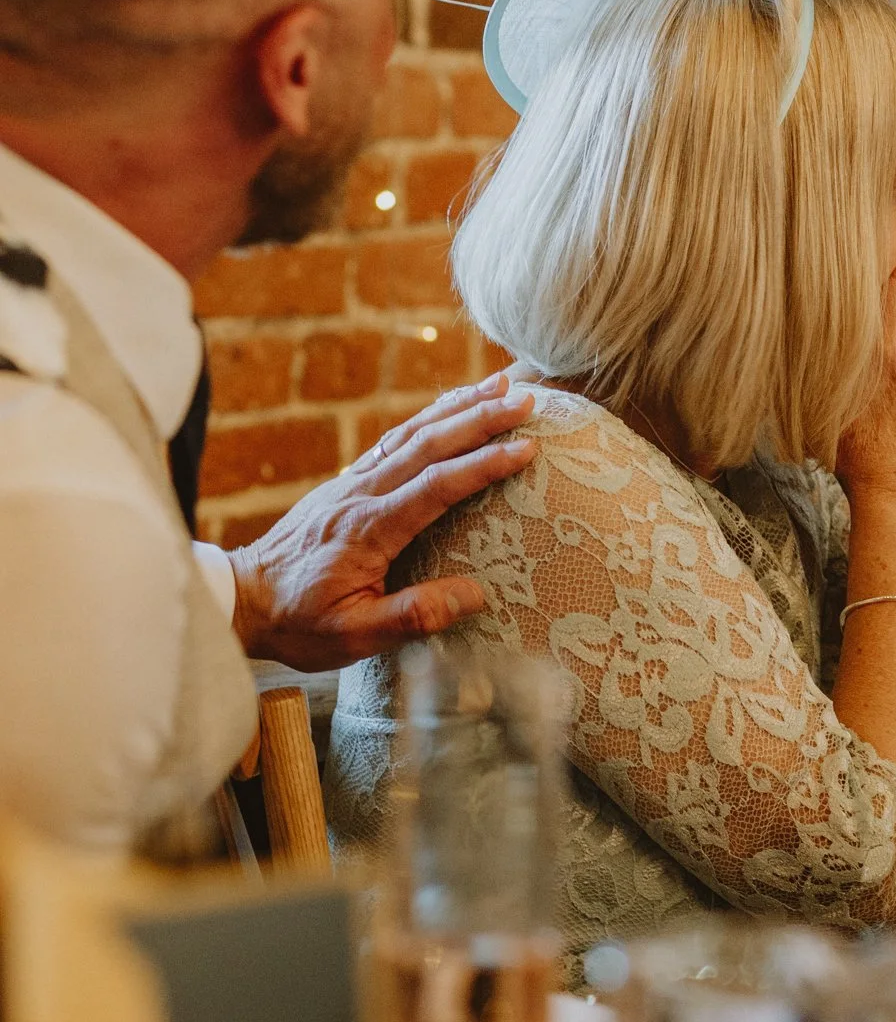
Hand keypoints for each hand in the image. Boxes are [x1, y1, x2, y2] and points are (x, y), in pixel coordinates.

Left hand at [226, 373, 536, 669]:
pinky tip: (453, 406)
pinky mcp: (348, 482)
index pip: (434, 486)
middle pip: (427, 444)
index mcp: (368, 529)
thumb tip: (476, 594)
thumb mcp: (353, 636)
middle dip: (480, 418)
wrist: (242, 598)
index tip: (525, 448)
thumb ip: (413, 614)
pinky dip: (430, 417)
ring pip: (411, 433)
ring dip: (459, 406)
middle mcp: (361, 493)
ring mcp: (352, 483)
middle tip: (527, 401)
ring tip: (501, 385)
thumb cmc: (299, 622)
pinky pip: (395, 439)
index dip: (482, 465)